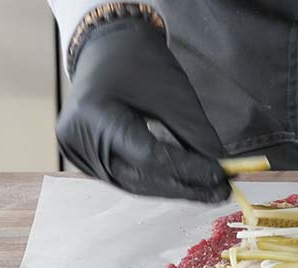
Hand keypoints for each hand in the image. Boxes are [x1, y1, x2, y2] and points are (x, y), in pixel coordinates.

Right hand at [56, 18, 229, 202]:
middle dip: (185, 186)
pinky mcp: (86, 159)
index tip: (221, 177)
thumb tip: (220, 170)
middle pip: (140, 177)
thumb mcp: (173, 93)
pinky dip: (157, 182)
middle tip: (221, 192)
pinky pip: (126, 178)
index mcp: (95, 115)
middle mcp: (78, 140)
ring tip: (209, 192)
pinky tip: (185, 183)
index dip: (188, 170)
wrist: (105, 46)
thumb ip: (196, 135)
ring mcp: (77, 153)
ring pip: (134, 184)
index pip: (149, 156)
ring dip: (173, 189)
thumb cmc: (139, 62)